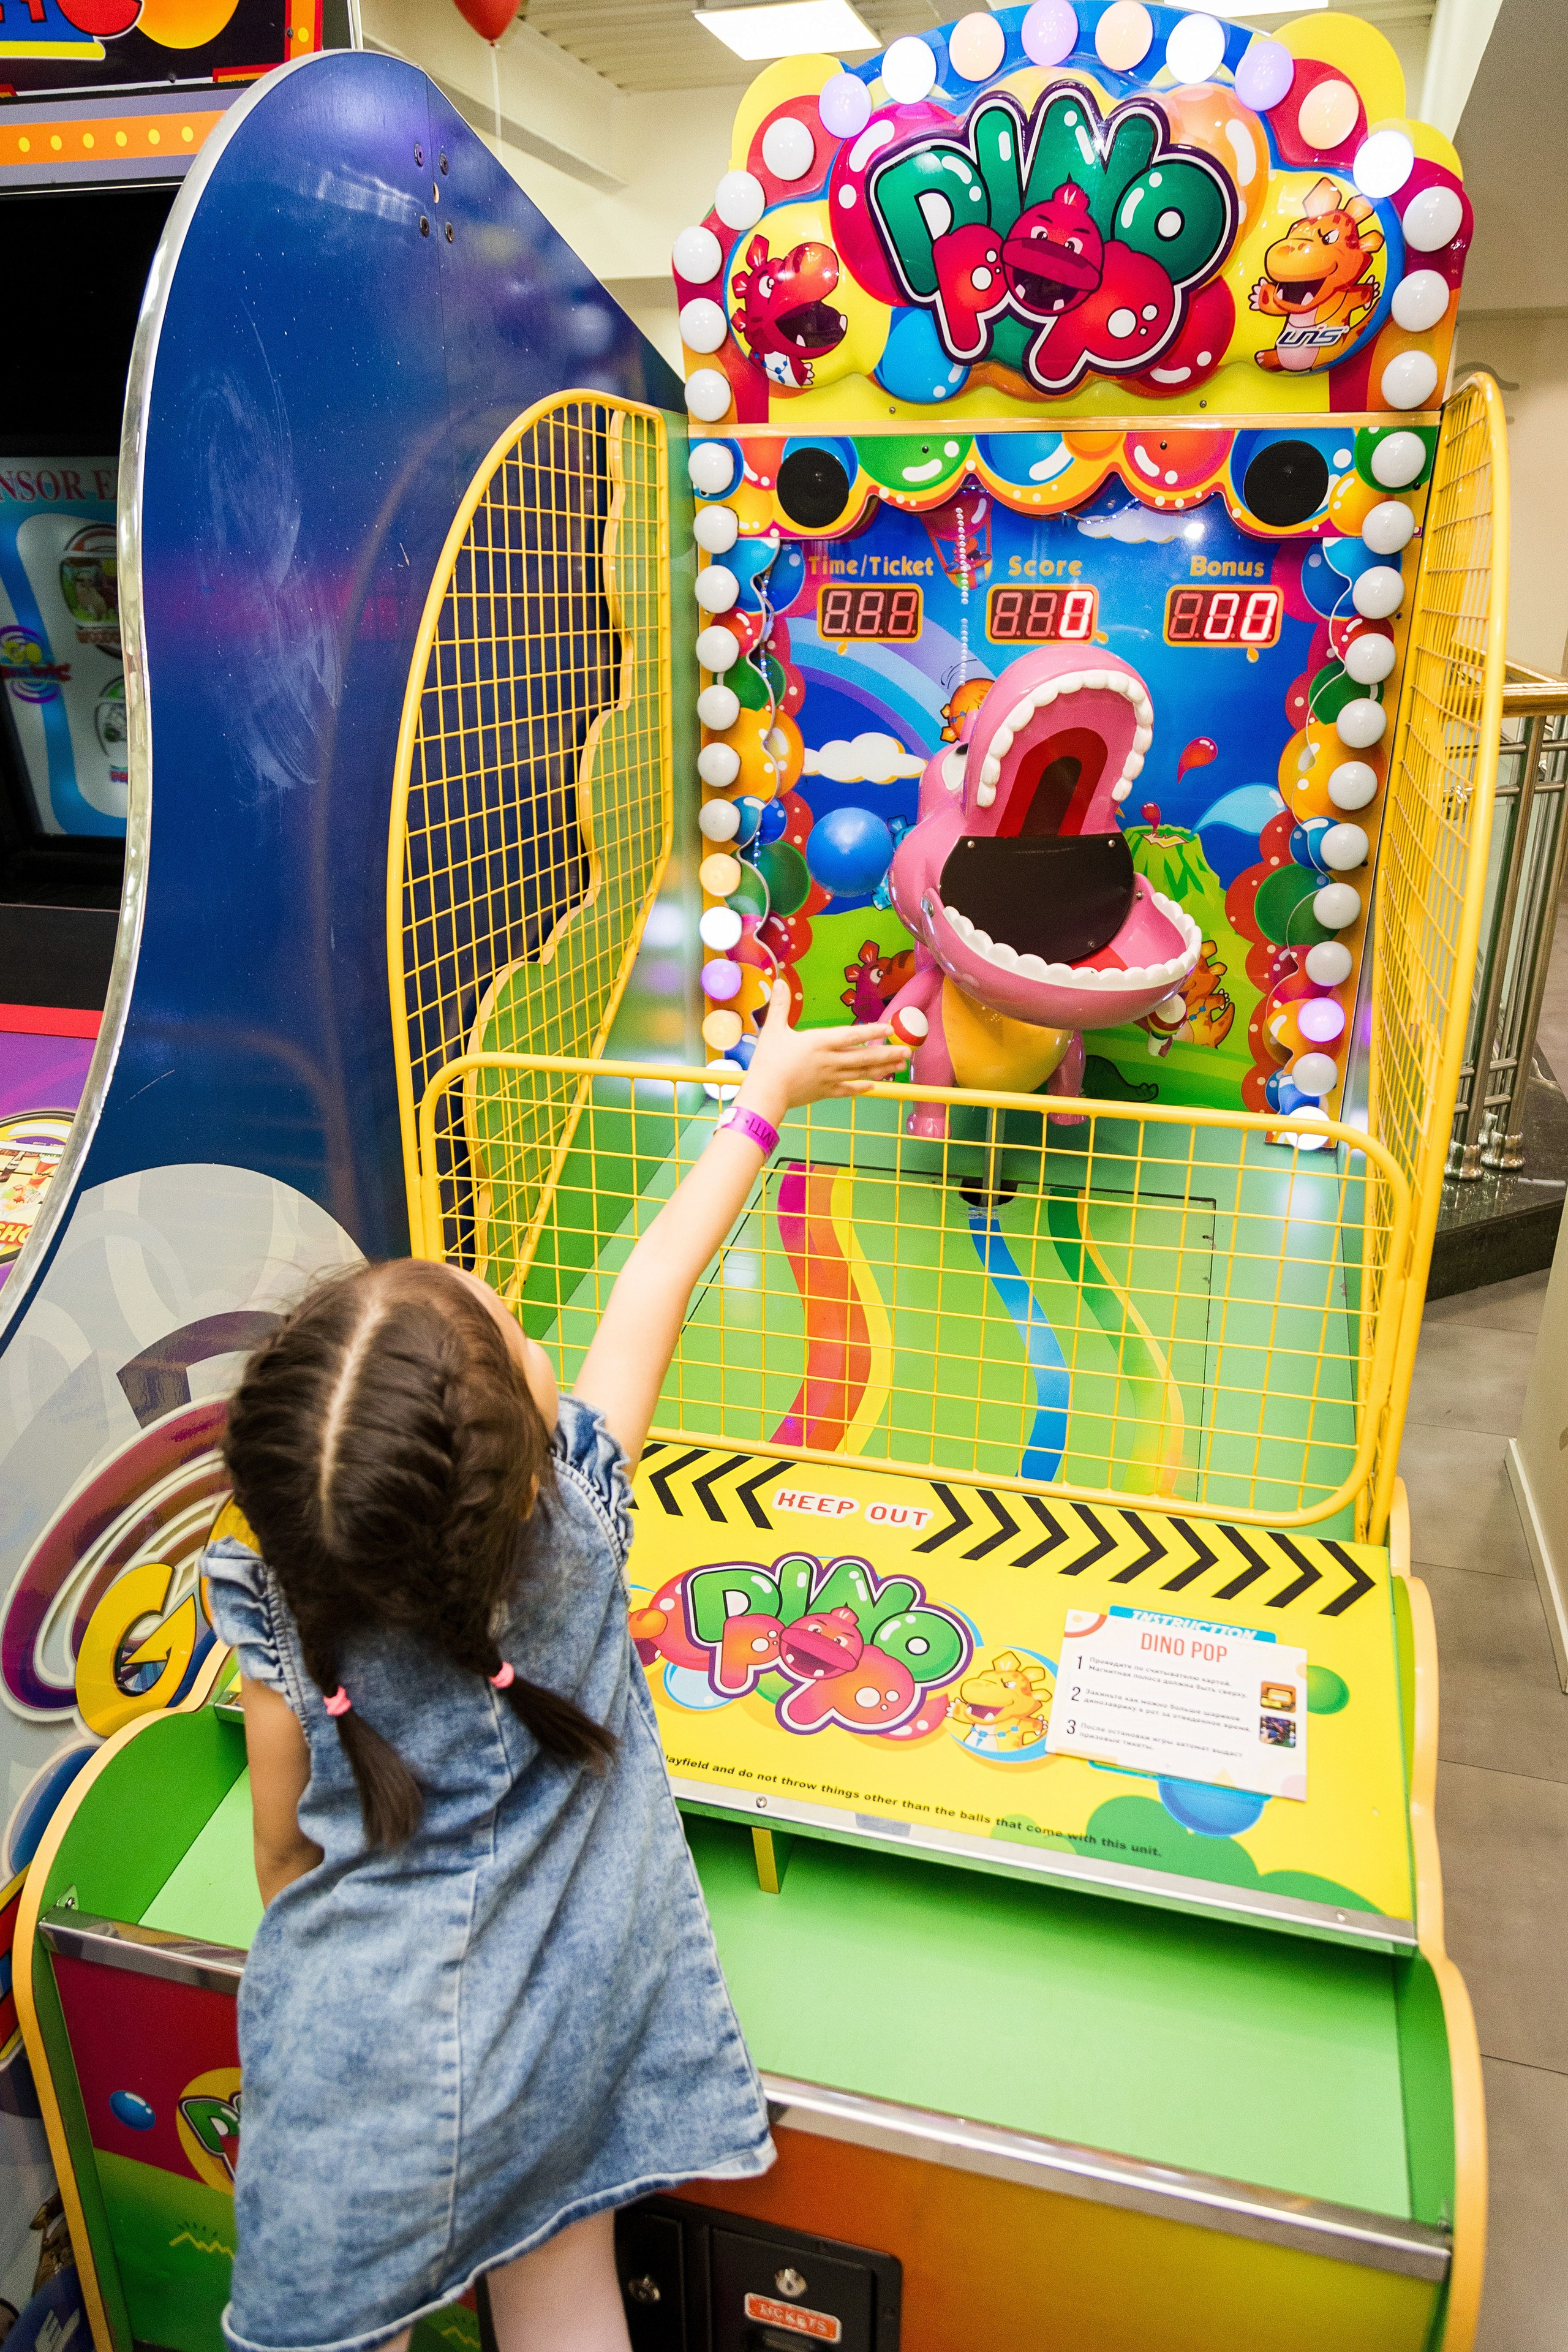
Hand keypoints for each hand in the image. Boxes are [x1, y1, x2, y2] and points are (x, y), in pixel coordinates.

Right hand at [737, 978, 909, 1121]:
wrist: (765, 1094)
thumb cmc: (768, 1061)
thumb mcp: (773, 1029)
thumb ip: (780, 1005)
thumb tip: (779, 981)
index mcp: (819, 1042)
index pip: (851, 1035)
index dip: (871, 1032)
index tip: (889, 1030)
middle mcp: (829, 1060)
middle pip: (864, 1057)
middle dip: (887, 1053)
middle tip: (907, 1051)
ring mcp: (829, 1078)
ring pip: (861, 1073)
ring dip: (882, 1069)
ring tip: (899, 1065)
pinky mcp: (825, 1092)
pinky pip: (848, 1090)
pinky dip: (862, 1088)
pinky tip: (874, 1086)